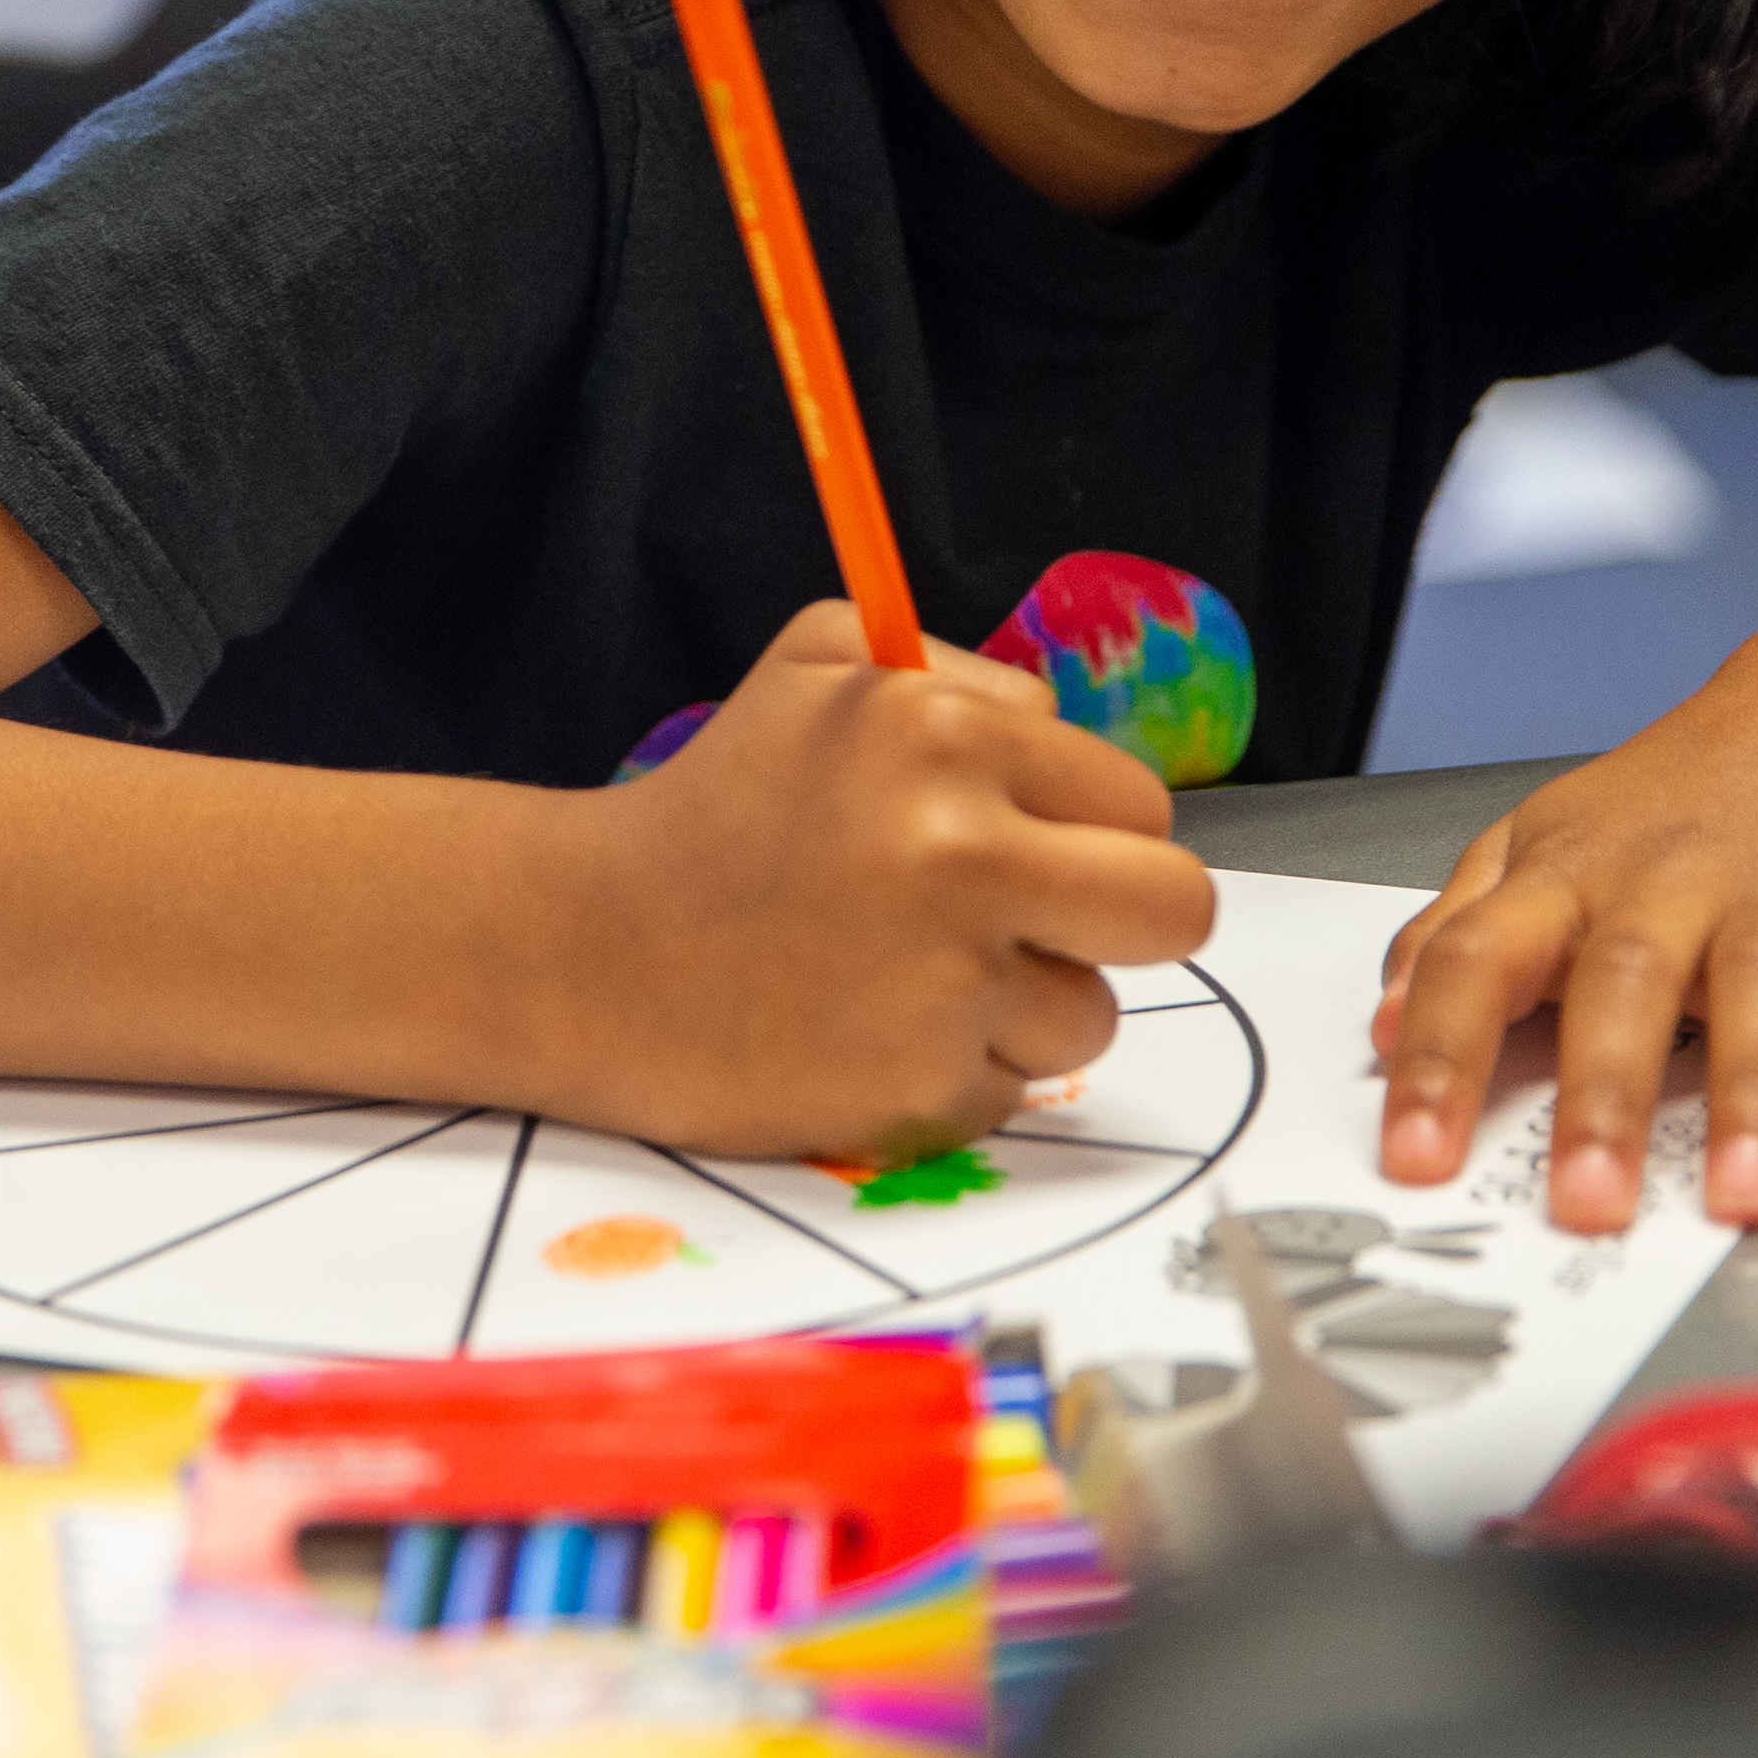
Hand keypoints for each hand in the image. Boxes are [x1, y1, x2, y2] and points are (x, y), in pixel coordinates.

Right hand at [542, 601, 1217, 1160]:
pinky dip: (956, 1071)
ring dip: (1025, 1005)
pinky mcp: (921, 1088)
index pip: (1137, 800)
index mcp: (945, 734)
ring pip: (1092, 1014)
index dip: (1090, 827)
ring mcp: (946, 980)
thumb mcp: (815, 666)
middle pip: (1174, 907)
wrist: (583, 950)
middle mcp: (960, 851)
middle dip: (1123, 918)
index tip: (1027, 845)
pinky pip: (1014, 1090)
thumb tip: (1065, 726)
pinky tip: (866, 1030)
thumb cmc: (710, 807)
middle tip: (1044, 923)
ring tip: (909, 977)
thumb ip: (957, 673)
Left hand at [1368, 643, 1757, 1235]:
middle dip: (1599, 1100)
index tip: (1414, 1156)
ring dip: (1751, 1098)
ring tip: (1742, 1198)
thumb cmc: (1687, 791)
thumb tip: (1385, 1021)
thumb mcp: (1548, 838)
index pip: (1479, 961)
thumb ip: (1462, 929)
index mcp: (1570, 870)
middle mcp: (1669, 877)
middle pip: (1622, 982)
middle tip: (1584, 1205)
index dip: (1440, 1058)